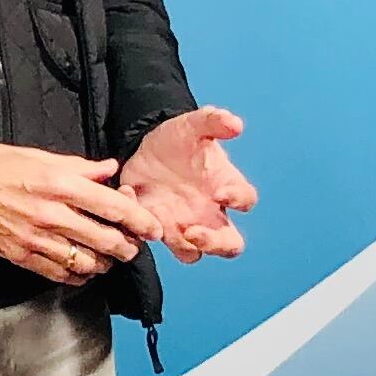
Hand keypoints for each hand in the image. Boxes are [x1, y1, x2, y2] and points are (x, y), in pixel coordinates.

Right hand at [0, 143, 159, 286]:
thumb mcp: (39, 155)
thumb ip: (79, 166)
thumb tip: (109, 170)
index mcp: (60, 183)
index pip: (114, 208)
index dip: (141, 221)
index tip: (152, 228)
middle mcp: (51, 213)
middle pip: (107, 240)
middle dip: (128, 247)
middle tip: (132, 246)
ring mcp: (35, 238)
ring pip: (86, 263)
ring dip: (104, 263)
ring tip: (106, 257)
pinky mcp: (20, 255)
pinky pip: (59, 274)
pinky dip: (77, 275)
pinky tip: (81, 269)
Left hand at [120, 106, 258, 262]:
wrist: (144, 146)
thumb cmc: (179, 139)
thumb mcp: (193, 125)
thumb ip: (213, 121)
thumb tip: (235, 124)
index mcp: (225, 185)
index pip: (246, 200)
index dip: (239, 200)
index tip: (222, 194)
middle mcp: (209, 212)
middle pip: (230, 245)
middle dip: (216, 245)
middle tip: (194, 232)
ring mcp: (182, 224)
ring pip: (192, 254)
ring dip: (180, 246)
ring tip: (163, 224)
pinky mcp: (154, 226)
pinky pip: (150, 238)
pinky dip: (139, 225)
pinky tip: (129, 195)